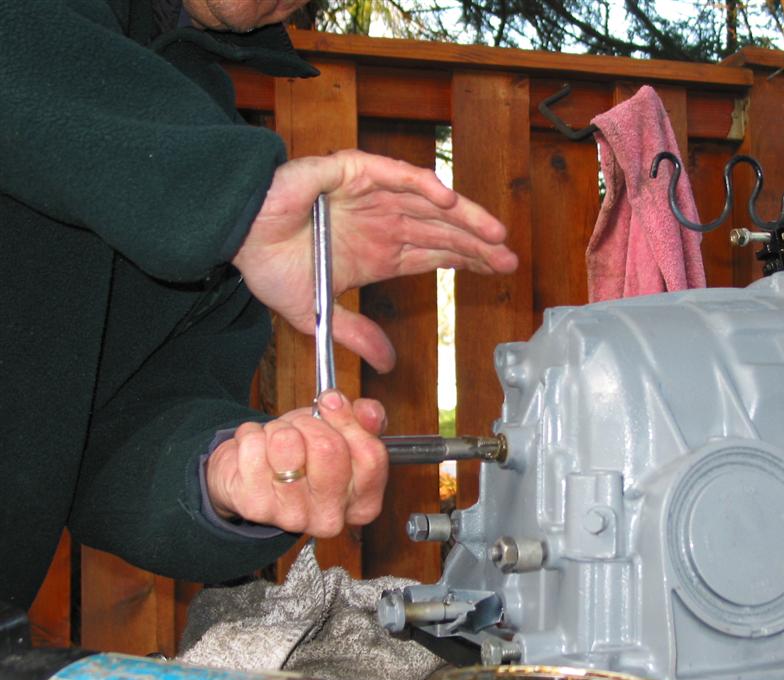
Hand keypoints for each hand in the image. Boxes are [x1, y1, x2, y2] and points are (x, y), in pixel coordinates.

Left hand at [205, 390, 387, 536]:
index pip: (371, 456)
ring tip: (277, 440)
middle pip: (329, 448)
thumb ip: (366, 419)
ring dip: (278, 428)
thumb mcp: (342, 434)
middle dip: (309, 423)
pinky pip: (253, 447)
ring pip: (286, 443)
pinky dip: (251, 435)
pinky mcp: (256, 507)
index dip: (348, 421)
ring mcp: (293, 516)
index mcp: (363, 503)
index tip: (330, 402)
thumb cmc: (305, 454)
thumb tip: (369, 412)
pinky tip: (256, 451)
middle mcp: (331, 517)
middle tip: (299, 427)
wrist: (255, 477)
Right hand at [232, 150, 517, 371]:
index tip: (499, 272)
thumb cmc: (271, 266)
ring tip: (495, 235)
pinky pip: (398, 175)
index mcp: (380, 252)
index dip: (468, 260)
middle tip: (509, 260)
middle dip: (478, 244)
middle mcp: (382, 221)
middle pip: (443, 231)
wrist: (235, 237)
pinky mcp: (354, 172)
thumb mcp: (319, 313)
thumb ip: (356, 333)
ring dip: (464, 217)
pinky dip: (425, 186)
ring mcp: (372, 195)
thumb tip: (388, 364)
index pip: (436, 254)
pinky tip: (450, 202)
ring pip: (430, 204)